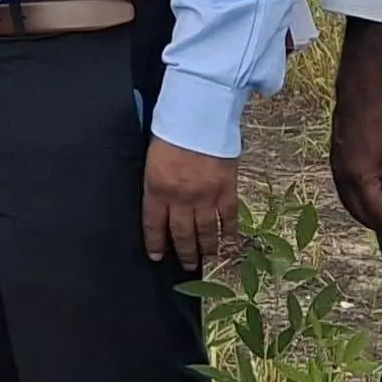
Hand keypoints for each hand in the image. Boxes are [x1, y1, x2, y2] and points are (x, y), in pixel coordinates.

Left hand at [142, 138, 239, 269]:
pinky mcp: (226, 189)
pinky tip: (229, 242)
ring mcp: (205, 196)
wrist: (200, 116)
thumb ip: (155, 181)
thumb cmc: (171, 131)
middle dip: (184, 252)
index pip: (154, 224)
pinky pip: (228, 217)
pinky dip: (229, 232)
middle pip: (181, 233)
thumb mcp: (152, 158)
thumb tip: (157, 197)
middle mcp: (180, 198)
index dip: (155, 243)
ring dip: (206, 248)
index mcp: (157, 189)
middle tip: (186, 265)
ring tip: (207, 259)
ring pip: (205, 230)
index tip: (157, 256)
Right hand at [328, 85, 381, 239]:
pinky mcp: (336, 162)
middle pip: (358, 211)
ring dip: (364, 215)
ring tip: (380, 219)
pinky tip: (365, 199)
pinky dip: (356, 202)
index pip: (375, 212)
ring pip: (349, 203)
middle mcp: (344, 180)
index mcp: (359, 180)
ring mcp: (336, 171)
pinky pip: (344, 191)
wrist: (357, 100)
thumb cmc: (380, 126)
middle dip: (375, 224)